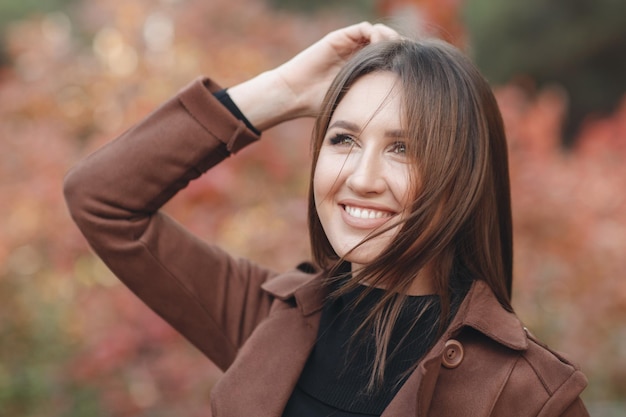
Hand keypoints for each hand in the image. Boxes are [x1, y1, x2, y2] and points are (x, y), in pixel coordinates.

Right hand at [275, 22, 399, 116]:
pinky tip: (379, 51)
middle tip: (410, 61)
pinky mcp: (341, 37)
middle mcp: (356, 54)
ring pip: (380, 33)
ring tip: (396, 55)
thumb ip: (371, 103)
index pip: (389, 58)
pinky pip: (365, 28)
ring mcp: (349, 44)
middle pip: (388, 43)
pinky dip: (376, 35)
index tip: (413, 72)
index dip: (402, 62)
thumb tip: (401, 116)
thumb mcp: (354, 105)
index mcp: (362, 69)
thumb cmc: (319, 105)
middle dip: (400, 50)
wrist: (294, 95)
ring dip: (391, 41)